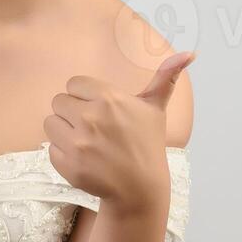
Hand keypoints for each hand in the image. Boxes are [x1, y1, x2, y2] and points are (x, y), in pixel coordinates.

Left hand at [43, 51, 195, 210]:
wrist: (139, 188)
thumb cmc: (146, 144)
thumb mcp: (155, 109)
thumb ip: (166, 77)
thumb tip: (190, 52)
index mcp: (109, 99)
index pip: (73, 84)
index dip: (83, 96)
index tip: (98, 110)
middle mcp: (91, 118)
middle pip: (59, 102)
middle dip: (72, 113)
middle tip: (93, 129)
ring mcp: (78, 143)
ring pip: (51, 123)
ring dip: (63, 132)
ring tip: (86, 143)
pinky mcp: (68, 164)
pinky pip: (50, 148)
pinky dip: (62, 154)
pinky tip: (83, 159)